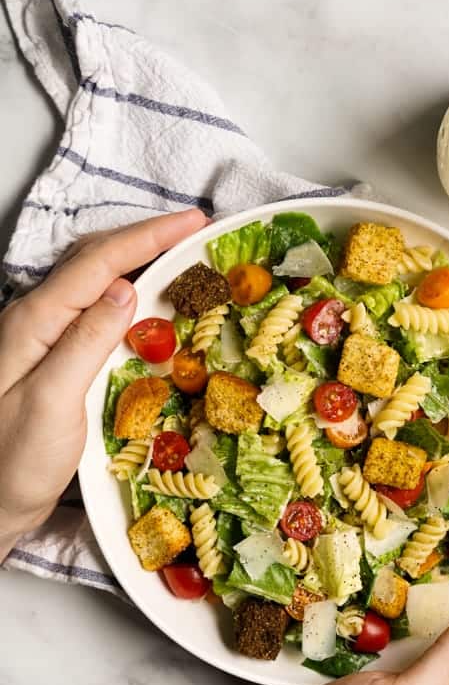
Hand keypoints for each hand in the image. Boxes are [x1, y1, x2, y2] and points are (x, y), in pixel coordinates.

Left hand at [0, 208, 207, 558]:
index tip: (192, 221)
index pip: (98, 263)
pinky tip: (147, 302)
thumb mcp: (52, 402)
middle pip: (96, 260)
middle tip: (194, 232)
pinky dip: (129, 295)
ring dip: (138, 261)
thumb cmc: (12, 462)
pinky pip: (95, 310)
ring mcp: (44, 338)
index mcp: (35, 322)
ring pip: (95, 281)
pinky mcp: (55, 358)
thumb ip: (86, 342)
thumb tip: (126, 291)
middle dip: (147, 238)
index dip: (149, 236)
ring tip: (180, 256)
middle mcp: (37, 320)